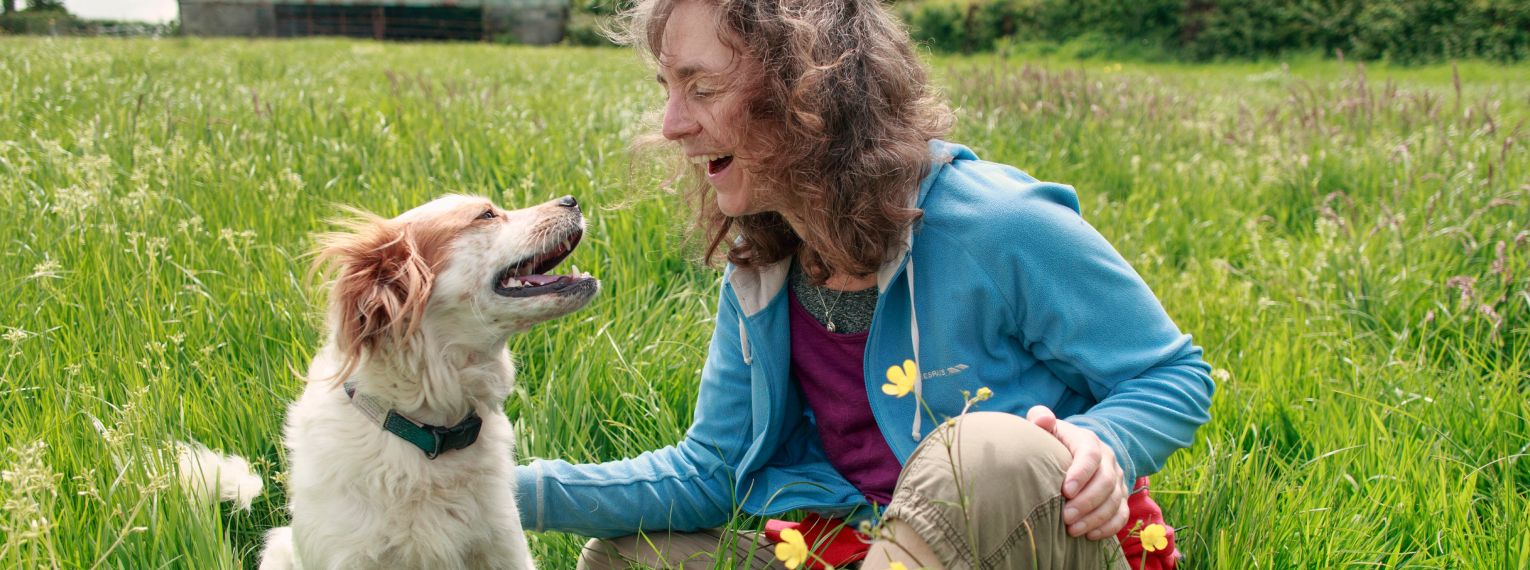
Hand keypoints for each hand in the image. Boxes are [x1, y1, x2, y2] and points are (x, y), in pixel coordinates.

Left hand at [1026, 406, 1128, 539]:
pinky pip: (1122, 515)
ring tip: (1072, 530)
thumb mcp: (1046, 429)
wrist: (1072, 453)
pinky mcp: (1120, 498)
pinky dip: (1108, 527)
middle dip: (1086, 502)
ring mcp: (1117, 480)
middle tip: (1065, 517)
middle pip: (1105, 482)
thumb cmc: (1053, 442)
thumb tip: (1043, 419)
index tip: (1065, 491)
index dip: (1081, 473)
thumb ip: (1040, 418)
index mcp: (1089, 441)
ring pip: (1115, 501)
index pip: (1091, 455)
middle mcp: (1108, 460)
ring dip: (1095, 518)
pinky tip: (1089, 536)